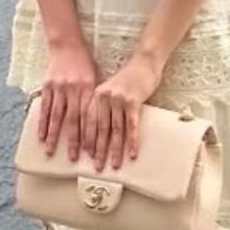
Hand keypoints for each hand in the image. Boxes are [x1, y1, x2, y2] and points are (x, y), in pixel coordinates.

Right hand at [38, 39, 97, 160]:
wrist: (67, 44)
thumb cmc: (84, 64)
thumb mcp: (95, 79)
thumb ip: (94, 99)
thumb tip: (99, 122)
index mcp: (88, 89)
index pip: (89, 117)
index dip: (89, 135)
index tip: (90, 152)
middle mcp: (74, 90)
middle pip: (73, 120)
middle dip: (73, 141)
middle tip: (73, 159)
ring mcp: (59, 88)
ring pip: (57, 116)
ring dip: (54, 136)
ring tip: (50, 152)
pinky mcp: (47, 87)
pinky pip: (44, 108)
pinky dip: (42, 123)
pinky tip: (41, 136)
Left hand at [83, 51, 162, 170]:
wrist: (144, 63)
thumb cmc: (128, 79)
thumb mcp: (110, 90)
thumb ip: (102, 106)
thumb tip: (99, 131)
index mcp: (95, 95)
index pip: (87, 122)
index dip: (86, 140)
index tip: (85, 155)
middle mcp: (104, 98)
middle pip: (100, 129)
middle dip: (98, 150)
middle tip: (97, 167)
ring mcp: (118, 100)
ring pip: (115, 130)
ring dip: (115, 150)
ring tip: (115, 165)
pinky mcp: (133, 102)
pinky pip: (131, 125)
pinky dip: (132, 141)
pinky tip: (132, 153)